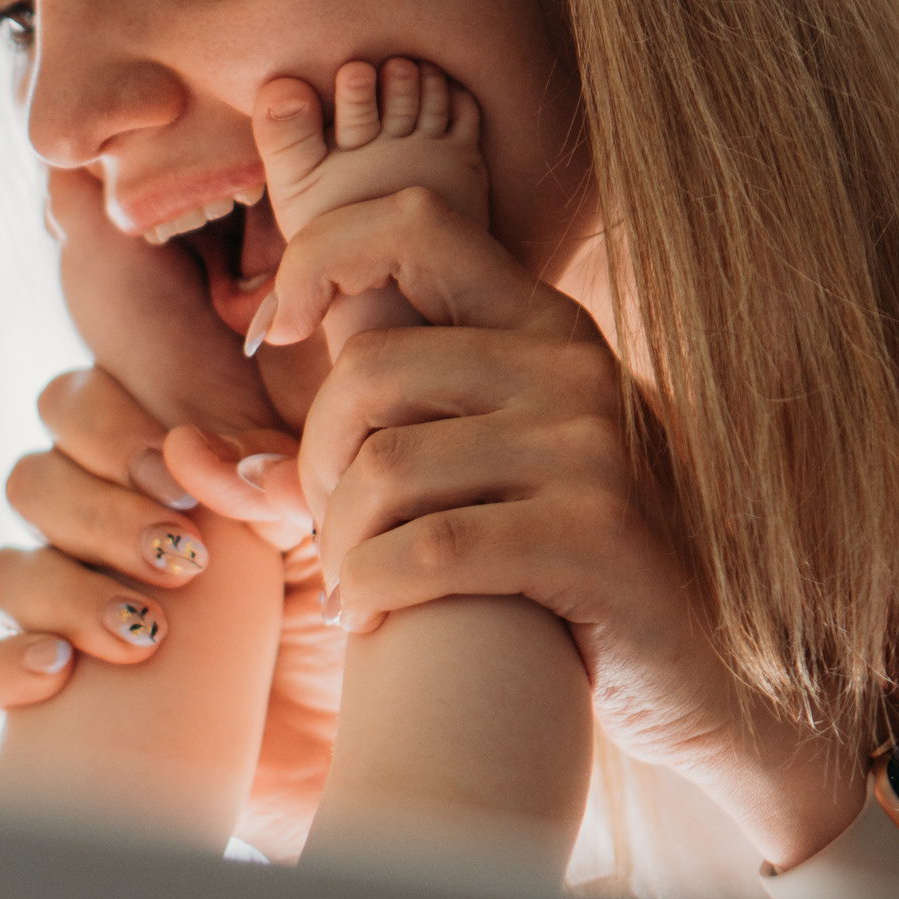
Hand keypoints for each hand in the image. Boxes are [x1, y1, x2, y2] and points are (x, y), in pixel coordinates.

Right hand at [0, 358, 343, 857]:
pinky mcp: (60, 697)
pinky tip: (64, 669)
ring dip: (67, 590)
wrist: (353, 741)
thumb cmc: (337, 612)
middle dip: (99, 514)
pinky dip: (17, 661)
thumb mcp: (326, 535)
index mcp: (150, 470)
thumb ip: (276, 475)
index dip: (107, 428)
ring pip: (8, 568)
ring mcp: (69, 611)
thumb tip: (192, 452)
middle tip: (180, 559)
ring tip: (150, 633)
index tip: (176, 480)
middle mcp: (96, 530)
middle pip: (32, 479)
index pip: (76, 405)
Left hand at [259, 187, 868, 866]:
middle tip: (325, 529)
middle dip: (318, 462)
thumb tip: (205, 456)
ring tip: (354, 583)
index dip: (319, 256)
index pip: (413, 222)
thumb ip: (359, 445)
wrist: (693, 676)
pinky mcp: (597, 533)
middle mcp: (571, 364)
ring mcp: (593, 444)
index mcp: (539, 324)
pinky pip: (431, 547)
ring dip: (341, 543)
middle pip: (370, 368)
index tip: (273, 332)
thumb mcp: (468, 480)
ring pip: (387, 467)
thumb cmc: (552, 576)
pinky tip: (374, 619)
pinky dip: (373, 587)